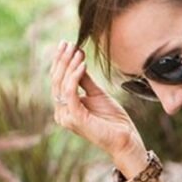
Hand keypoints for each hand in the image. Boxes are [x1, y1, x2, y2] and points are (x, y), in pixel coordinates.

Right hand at [50, 40, 142, 160]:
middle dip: (62, 60)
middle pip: (56, 80)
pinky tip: (81, 65)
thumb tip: (78, 58)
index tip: (68, 44)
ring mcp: (67, 117)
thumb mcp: (97, 94)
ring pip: (61, 84)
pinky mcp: (75, 118)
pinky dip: (74, 76)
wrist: (125, 138)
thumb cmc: (112, 119)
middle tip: (68, 43)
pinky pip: (70, 92)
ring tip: (76, 51)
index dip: (61, 61)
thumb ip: (84, 79)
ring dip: (69, 65)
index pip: (57, 80)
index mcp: (65, 107)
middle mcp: (62, 113)